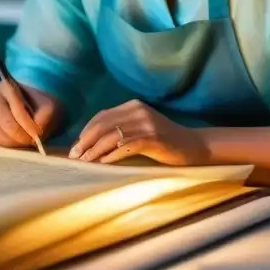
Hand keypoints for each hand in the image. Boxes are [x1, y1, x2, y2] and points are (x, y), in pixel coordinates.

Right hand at [0, 81, 61, 148]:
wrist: (32, 110)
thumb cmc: (40, 108)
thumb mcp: (49, 108)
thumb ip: (45, 118)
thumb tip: (35, 134)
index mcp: (8, 87)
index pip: (17, 110)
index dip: (28, 126)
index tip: (37, 135)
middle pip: (5, 124)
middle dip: (21, 137)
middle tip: (30, 142)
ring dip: (12, 144)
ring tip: (23, 143)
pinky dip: (1, 146)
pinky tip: (12, 144)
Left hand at [68, 100, 207, 165]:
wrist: (195, 146)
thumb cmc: (165, 141)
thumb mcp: (140, 129)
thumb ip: (120, 129)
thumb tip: (90, 143)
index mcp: (133, 106)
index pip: (101, 117)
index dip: (85, 132)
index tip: (75, 147)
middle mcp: (138, 111)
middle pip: (103, 125)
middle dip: (85, 141)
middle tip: (74, 156)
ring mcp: (147, 124)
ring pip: (111, 136)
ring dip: (94, 151)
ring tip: (84, 162)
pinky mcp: (154, 138)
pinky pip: (126, 146)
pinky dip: (112, 155)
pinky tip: (103, 163)